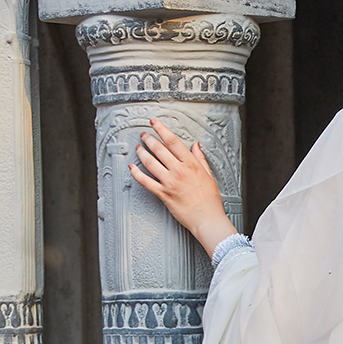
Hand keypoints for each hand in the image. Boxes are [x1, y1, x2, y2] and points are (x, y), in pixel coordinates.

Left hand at [129, 119, 237, 257]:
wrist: (207, 220)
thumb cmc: (210, 202)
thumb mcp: (209, 176)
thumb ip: (200, 159)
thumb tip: (196, 146)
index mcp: (191, 165)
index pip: (172, 141)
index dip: (161, 129)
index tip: (154, 123)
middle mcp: (179, 171)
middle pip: (159, 149)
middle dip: (148, 139)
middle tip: (144, 135)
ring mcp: (170, 183)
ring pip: (150, 162)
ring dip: (141, 152)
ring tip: (138, 148)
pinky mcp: (163, 194)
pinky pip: (146, 182)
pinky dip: (136, 173)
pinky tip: (132, 168)